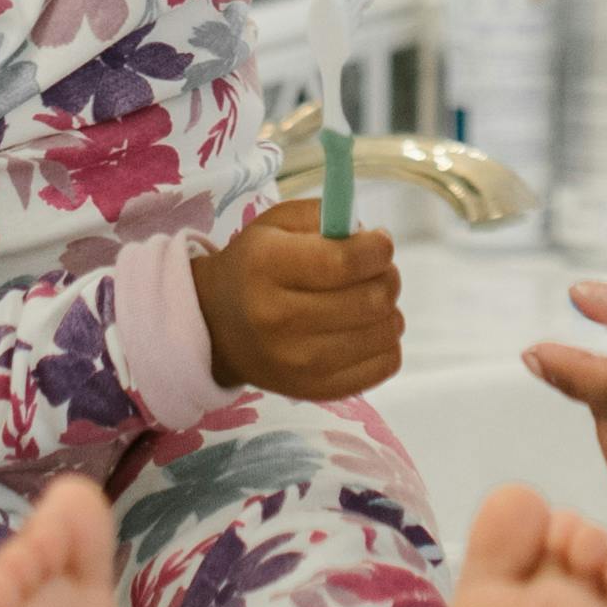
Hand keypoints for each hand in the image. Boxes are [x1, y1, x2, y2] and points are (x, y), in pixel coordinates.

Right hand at [194, 207, 406, 402]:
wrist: (218, 329)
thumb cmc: (256, 267)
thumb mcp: (276, 225)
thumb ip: (326, 216)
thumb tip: (372, 238)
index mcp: (266, 267)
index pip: (343, 262)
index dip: (377, 249)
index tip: (380, 241)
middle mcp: (279, 319)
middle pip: (371, 300)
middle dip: (387, 276)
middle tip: (377, 270)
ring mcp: (299, 363)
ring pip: (384, 332)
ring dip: (388, 310)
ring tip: (368, 300)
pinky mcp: (317, 390)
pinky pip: (384, 365)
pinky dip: (385, 343)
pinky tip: (364, 330)